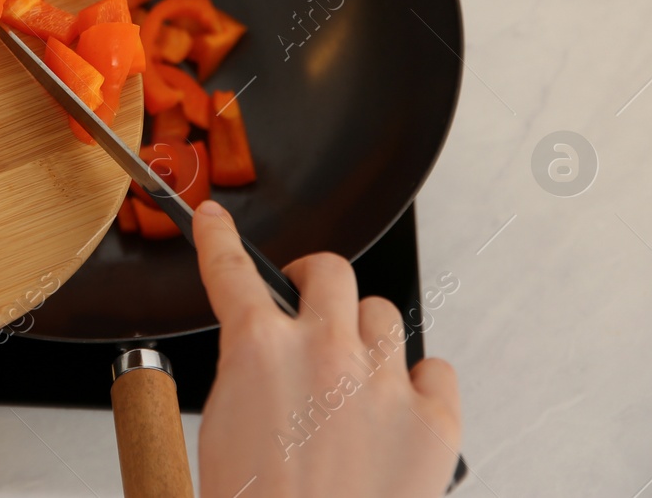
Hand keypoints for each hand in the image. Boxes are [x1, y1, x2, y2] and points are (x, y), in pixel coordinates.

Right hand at [194, 200, 459, 496]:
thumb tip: (263, 358)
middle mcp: (325, 352)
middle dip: (312, 281)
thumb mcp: (220, 430)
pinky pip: (435, 370)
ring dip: (364, 336)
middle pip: (329, 273)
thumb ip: (245, 375)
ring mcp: (383, 383)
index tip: (215, 221)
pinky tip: (398, 408)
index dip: (219, 238)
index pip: (232, 271)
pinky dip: (418, 383)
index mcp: (258, 350)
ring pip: (382, 316)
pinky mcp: (433, 422)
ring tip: (352, 376)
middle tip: (306, 300)